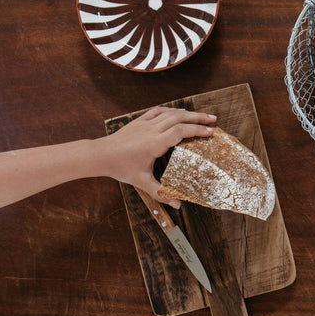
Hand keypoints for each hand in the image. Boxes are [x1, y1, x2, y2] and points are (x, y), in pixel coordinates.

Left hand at [97, 107, 215, 207]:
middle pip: (180, 118)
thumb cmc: (121, 168)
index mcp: (155, 144)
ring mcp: (145, 123)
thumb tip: (177, 205)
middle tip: (213, 120)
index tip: (211, 132)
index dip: (197, 131)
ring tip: (201, 116)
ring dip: (188, 113)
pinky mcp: (139, 121)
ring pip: (171, 113)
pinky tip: (179, 112)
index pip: (181, 132)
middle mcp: (152, 130)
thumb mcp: (142, 182)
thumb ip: (161, 193)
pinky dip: (171, 110)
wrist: (100, 155)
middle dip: (198, 118)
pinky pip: (158, 111)